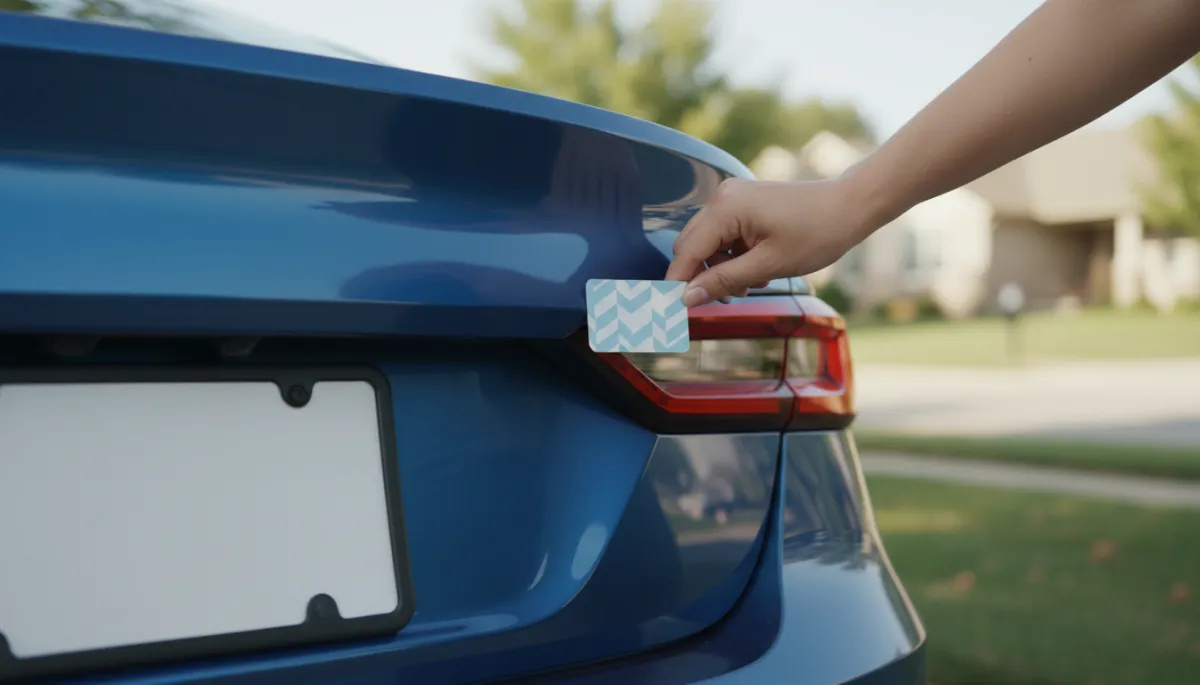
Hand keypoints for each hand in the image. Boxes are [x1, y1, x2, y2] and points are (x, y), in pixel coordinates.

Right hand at [665, 177, 876, 306]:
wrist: (850, 207)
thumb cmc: (817, 232)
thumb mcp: (768, 265)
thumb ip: (722, 281)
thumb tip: (687, 298)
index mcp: (725, 208)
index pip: (686, 252)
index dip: (679, 283)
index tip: (674, 310)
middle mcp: (723, 198)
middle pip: (692, 246)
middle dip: (704, 277)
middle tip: (726, 299)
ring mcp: (733, 198)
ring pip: (708, 244)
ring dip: (721, 269)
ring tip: (751, 284)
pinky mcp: (744, 203)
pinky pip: (725, 235)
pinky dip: (734, 256)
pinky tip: (756, 268)